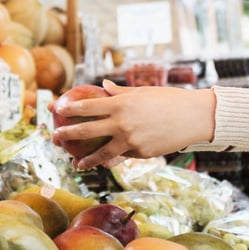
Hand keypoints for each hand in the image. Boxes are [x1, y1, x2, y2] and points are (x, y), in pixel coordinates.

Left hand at [51, 80, 215, 169]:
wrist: (193, 117)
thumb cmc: (167, 99)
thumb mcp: (142, 92)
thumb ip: (118, 92)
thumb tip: (101, 85)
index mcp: (121, 104)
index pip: (88, 106)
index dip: (70, 108)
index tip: (57, 109)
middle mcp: (122, 123)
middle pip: (87, 131)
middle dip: (68, 134)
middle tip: (55, 137)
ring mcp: (131, 141)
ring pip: (102, 154)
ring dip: (86, 160)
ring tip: (76, 163)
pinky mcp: (141, 153)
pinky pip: (122, 156)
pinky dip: (111, 159)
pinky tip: (103, 163)